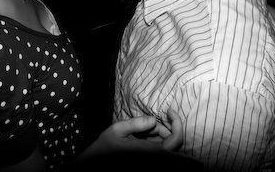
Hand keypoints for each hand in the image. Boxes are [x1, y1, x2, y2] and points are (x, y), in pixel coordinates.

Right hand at [73, 110, 201, 170]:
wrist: (96, 164)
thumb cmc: (106, 148)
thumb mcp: (117, 130)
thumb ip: (136, 124)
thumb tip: (153, 120)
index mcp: (151, 153)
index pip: (176, 140)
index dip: (178, 124)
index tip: (169, 111)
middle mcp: (155, 157)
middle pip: (172, 140)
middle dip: (165, 126)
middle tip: (148, 120)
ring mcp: (153, 158)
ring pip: (166, 143)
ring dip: (158, 132)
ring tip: (140, 129)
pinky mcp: (149, 157)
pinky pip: (159, 146)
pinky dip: (154, 137)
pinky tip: (141, 134)